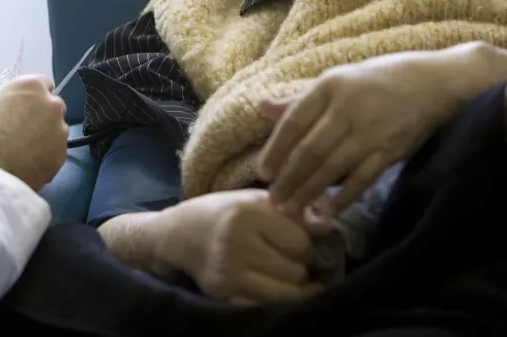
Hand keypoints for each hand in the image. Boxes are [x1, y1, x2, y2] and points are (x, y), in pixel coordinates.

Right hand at [0, 75, 68, 190]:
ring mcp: (60, 131)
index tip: (24, 107)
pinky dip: (46, 156)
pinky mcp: (62, 156)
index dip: (32, 96)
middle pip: (52, 106)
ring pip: (56, 130)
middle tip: (23, 130)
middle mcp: (51, 105)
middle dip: (41, 115)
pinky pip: (55, 151)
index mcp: (30, 87)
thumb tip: (6, 112)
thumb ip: (2, 106)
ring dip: (45, 136)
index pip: (42, 83)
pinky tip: (28, 164)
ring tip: (25, 152)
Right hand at [155, 190, 330, 305]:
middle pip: (296, 270)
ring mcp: (228, 273)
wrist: (176, 235)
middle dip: (298, 266)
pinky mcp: (222, 295)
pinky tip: (271, 289)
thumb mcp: (253, 200)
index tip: (293, 240)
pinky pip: (265, 306)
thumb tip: (330, 225)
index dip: (302, 242)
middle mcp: (236, 243)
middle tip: (287, 259)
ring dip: (291, 287)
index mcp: (246, 214)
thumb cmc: (220, 212)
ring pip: (286, 293)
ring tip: (282, 274)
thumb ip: (292, 211)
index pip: (300, 241)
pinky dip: (274, 301)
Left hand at [258, 42, 506, 216]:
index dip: (275, 149)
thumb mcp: (335, 81)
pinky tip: (328, 211)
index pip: (293, 122)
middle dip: (289, 179)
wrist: (433, 83)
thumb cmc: (376, 81)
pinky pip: (362, 179)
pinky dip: (344, 197)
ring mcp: (370, 131)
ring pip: (332, 167)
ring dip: (309, 192)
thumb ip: (298, 101)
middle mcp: (347, 108)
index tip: (261, 172)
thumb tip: (259, 107)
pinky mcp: (391, 150)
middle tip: (273, 201)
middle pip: (310, 150)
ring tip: (292, 210)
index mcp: (328, 87)